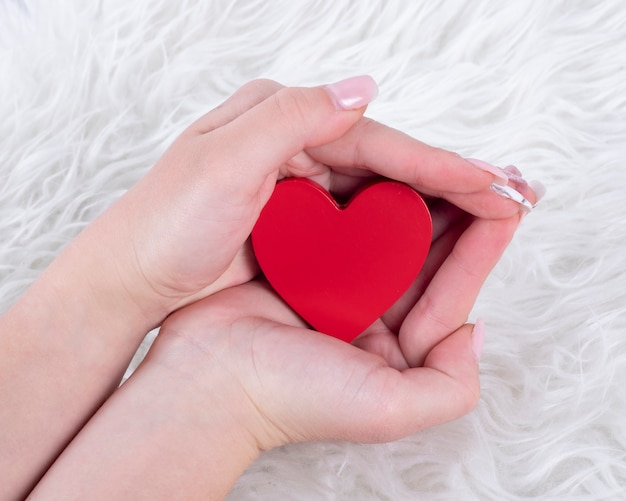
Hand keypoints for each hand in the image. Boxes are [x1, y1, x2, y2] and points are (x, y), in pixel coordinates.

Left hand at [97, 76, 522, 324]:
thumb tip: (364, 88)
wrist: (133, 277)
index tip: (487, 181)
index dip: (432, 160)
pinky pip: (356, 220)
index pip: (371, 138)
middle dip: (443, 179)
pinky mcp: (294, 223)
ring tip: (482, 217)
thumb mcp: (221, 161)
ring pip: (375, 191)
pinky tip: (425, 238)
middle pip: (382, 160)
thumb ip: (292, 119)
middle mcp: (290, 144)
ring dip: (427, 204)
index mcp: (276, 118)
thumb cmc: (165, 221)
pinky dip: (393, 228)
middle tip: (505, 196)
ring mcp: (295, 185)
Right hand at [149, 182, 537, 449]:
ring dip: (419, 194)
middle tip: (494, 172)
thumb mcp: (389, 411)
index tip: (511, 204)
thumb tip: (475, 333)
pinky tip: (387, 165)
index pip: (451, 287)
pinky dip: (367, 192)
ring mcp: (336, 280)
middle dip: (462, 211)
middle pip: (426, 252)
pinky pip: (344, 217)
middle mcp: (370, 310)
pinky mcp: (302, 257)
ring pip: (388, 228)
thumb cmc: (290, 399)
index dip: (484, 246)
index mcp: (395, 344)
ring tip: (450, 160)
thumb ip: (451, 387)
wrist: (207, 383)